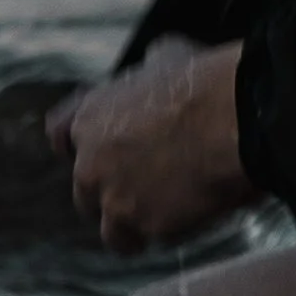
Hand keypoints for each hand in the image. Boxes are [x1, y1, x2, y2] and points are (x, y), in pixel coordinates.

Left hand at [47, 39, 246, 253]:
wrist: (235, 120)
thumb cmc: (206, 82)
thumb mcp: (167, 56)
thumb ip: (147, 69)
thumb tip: (154, 65)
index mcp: (91, 117)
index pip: (59, 135)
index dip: (78, 146)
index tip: (98, 154)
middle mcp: (91, 163)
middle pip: (86, 193)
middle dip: (112, 192)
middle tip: (150, 185)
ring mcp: (115, 199)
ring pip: (113, 231)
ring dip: (135, 225)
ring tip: (170, 214)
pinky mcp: (145, 227)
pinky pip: (152, 239)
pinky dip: (170, 232)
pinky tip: (195, 215)